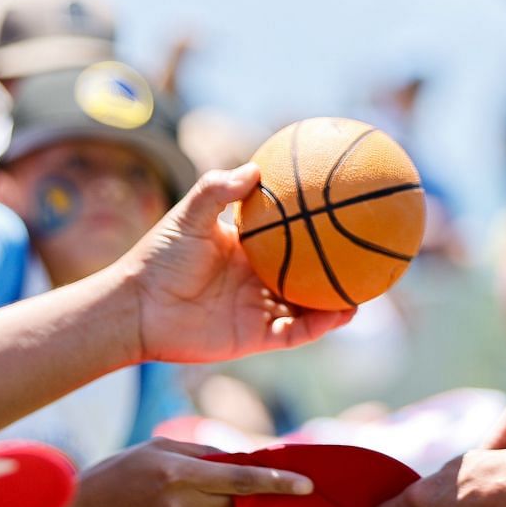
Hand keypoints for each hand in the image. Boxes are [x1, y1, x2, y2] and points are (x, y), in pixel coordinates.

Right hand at [70, 438, 313, 506]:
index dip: (278, 482)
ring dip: (226, 505)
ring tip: (203, 491)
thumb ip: (202, 451)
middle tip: (251, 482)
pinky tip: (190, 506)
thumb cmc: (122, 470)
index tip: (306, 485)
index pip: (242, 479)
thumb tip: (238, 459)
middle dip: (248, 491)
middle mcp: (182, 502)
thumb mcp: (160, 446)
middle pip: (237, 500)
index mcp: (180, 471)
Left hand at [120, 164, 355, 363]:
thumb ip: (218, 190)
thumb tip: (254, 168)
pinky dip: (321, 325)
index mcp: (248, 250)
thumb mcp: (188, 215)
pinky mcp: (255, 338)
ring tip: (368, 287)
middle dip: (337, 265)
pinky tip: (343, 312)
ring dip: (338, 299)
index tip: (343, 208)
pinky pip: (297, 333)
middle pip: (308, 273)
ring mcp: (260, 310)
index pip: (290, 236)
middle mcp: (259, 280)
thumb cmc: (158, 257)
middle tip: (368, 249)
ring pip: (310, 306)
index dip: (316, 227)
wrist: (137, 307)